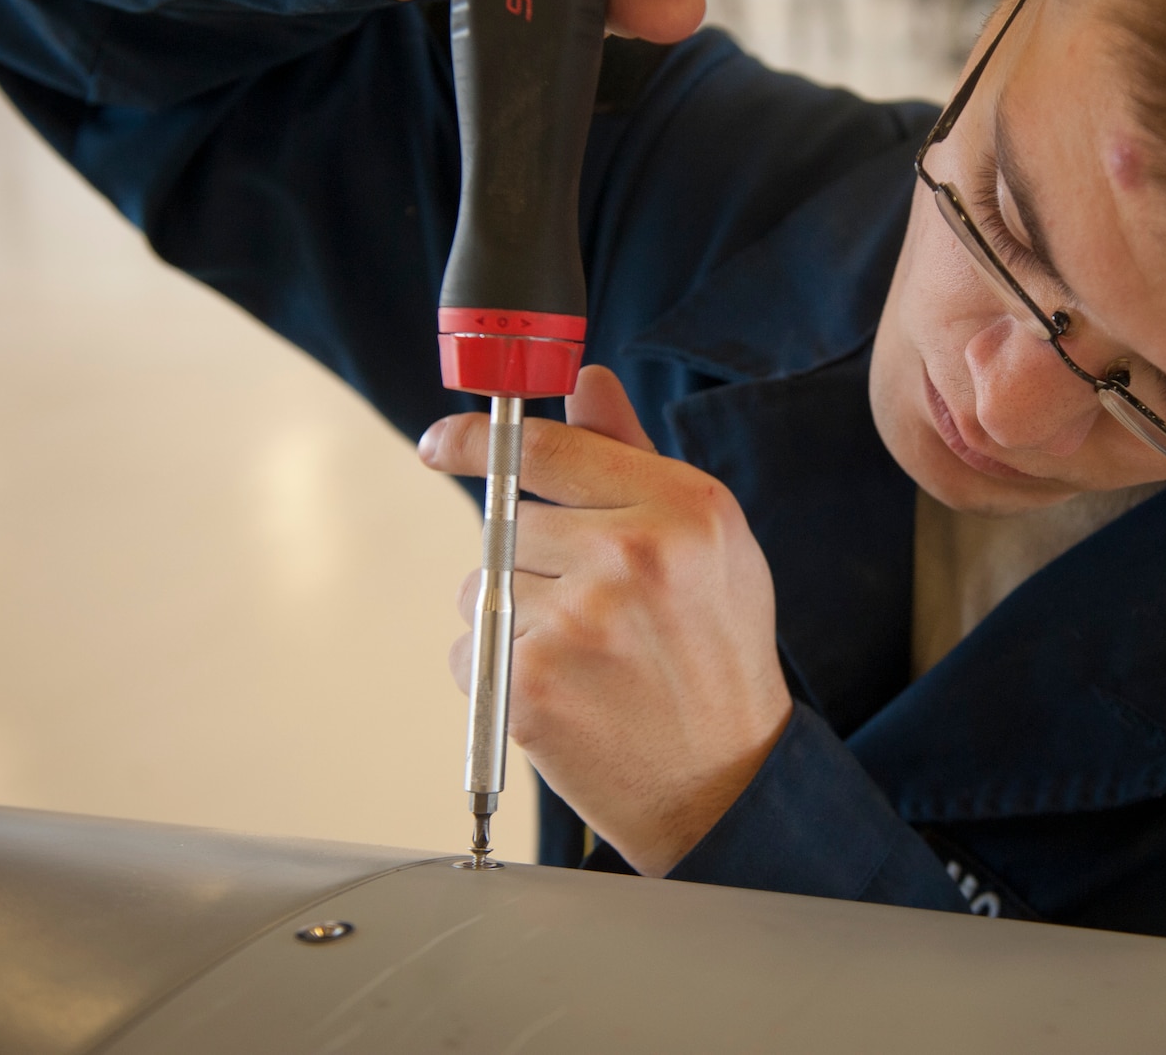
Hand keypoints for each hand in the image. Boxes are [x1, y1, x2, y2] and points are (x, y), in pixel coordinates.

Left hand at [421, 366, 792, 875]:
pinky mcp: (533, 683)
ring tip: (584, 658)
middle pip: (510, 523)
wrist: (725, 781)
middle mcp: (633, 554)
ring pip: (483, 588)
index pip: (549, 449)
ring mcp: (580, 620)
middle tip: (588, 611)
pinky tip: (561, 693)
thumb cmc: (716, 653)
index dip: (475, 440)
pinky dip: (495, 673)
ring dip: (511, 618)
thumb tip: (586, 383)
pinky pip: (468, 650)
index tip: (439, 442)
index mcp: (684, 506)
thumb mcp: (707, 542)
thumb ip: (634, 456)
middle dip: (529, 562)